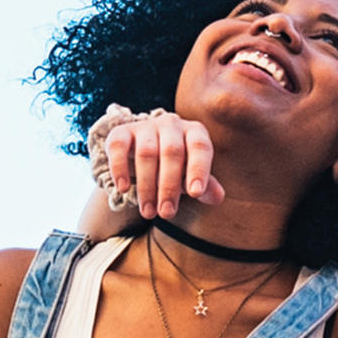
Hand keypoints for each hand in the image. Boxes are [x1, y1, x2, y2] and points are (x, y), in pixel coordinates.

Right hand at [106, 112, 223, 218]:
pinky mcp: (121, 132)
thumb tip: (218, 197)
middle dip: (169, 186)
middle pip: (172, 152)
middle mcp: (171, 124)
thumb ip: (204, 185)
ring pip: (146, 153)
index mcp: (194, 132)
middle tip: (166, 213)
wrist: (141, 149)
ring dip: (147, 186)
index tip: (195, 194)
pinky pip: (119, 147)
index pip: (200, 147)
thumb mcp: (190, 175)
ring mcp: (145, 126)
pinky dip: (120, 168)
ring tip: (148, 212)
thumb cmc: (175, 166)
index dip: (199, 169)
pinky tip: (124, 189)